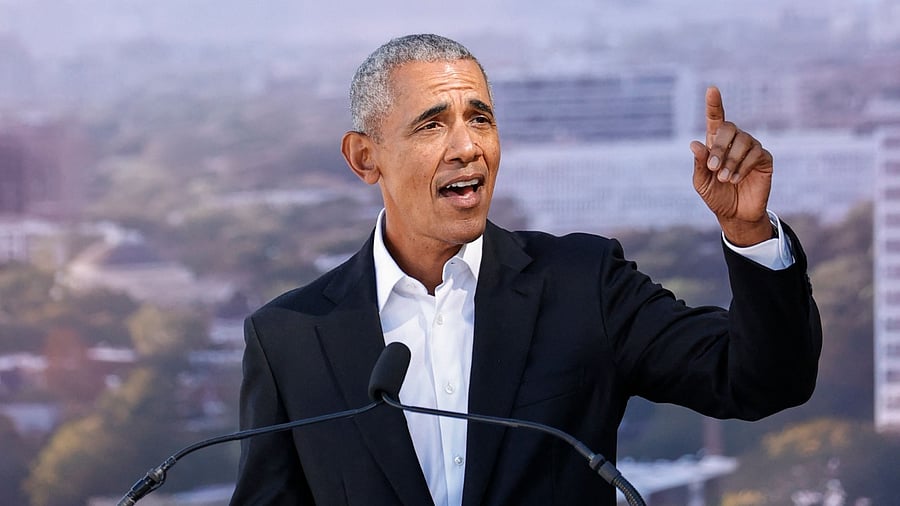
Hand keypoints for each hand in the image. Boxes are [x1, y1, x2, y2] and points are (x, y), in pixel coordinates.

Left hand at [690, 86, 773, 246]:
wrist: (735, 214)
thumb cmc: (716, 195)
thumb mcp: (702, 183)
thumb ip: (699, 164)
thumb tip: (694, 143)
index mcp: (715, 143)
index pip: (715, 119)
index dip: (714, 104)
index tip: (712, 89)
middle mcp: (734, 141)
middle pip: (728, 128)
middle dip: (719, 147)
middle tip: (713, 168)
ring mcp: (751, 148)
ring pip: (743, 141)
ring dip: (730, 161)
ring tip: (725, 178)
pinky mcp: (764, 159)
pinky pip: (755, 154)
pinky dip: (743, 167)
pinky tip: (736, 179)